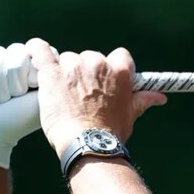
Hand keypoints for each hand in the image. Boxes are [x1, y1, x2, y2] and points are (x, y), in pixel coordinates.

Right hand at [0, 43, 42, 168]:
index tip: (29, 92)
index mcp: (31, 68)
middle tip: (10, 100)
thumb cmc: (16, 120)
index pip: (37, 50)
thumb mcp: (42, 99)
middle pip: (16, 52)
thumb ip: (52, 76)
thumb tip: (52, 55)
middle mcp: (12, 62)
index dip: (31, 73)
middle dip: (14, 82)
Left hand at [26, 39, 166, 156]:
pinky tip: (33, 51)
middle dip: (86, 72)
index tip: (105, 78)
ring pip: (67, 59)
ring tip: (61, 92)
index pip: (119, 56)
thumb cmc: (111, 131)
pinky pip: (41, 52)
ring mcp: (74, 67)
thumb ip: (144, 100)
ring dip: (64, 72)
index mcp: (120, 71)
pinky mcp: (52, 74)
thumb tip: (160, 98)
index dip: (112, 66)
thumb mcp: (131, 114)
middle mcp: (98, 64)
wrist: (88, 143)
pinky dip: (36, 50)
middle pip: (90, 57)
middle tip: (81, 93)